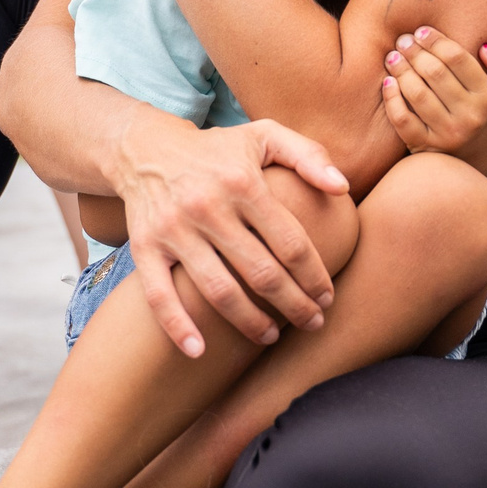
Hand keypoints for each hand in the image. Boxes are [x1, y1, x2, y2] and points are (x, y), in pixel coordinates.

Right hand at [115, 113, 349, 358]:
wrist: (145, 148)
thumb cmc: (217, 149)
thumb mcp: (264, 136)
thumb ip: (309, 156)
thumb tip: (342, 187)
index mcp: (243, 183)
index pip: (291, 242)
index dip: (314, 276)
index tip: (328, 297)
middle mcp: (208, 207)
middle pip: (261, 272)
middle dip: (293, 306)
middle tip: (312, 323)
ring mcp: (173, 229)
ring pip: (218, 290)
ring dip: (250, 322)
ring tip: (271, 337)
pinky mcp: (144, 247)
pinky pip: (159, 294)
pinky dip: (178, 326)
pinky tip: (199, 351)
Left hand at [380, 26, 486, 163]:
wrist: (472, 156)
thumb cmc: (485, 110)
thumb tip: (486, 48)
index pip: (458, 59)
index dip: (436, 41)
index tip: (421, 31)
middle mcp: (470, 117)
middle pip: (435, 74)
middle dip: (415, 52)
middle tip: (402, 40)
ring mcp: (447, 134)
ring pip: (417, 94)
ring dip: (400, 70)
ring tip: (392, 56)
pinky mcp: (425, 147)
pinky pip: (402, 120)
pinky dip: (391, 98)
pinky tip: (388, 82)